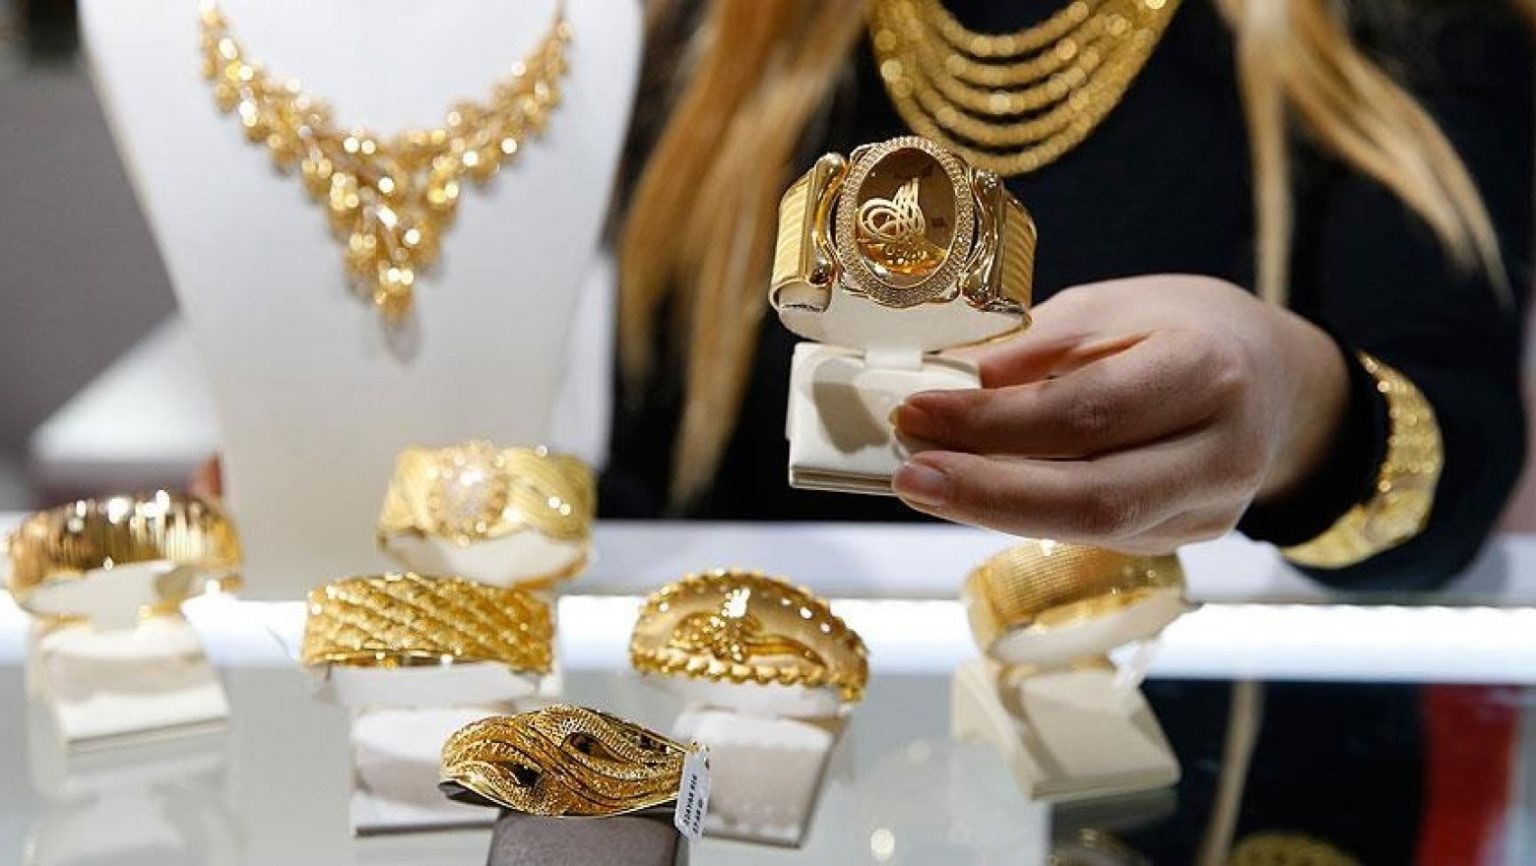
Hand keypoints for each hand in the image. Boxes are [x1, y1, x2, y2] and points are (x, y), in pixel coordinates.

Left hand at [890, 275, 1349, 552]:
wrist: (1275, 378)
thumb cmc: (1180, 328)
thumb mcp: (1110, 309)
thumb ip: (1033, 349)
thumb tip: (942, 381)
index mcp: (1208, 370)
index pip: (1088, 412)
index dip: (993, 422)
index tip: (915, 409)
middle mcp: (1221, 453)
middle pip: (1094, 498)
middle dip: (986, 492)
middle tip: (906, 474)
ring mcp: (1210, 510)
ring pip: (1091, 528)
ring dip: (993, 509)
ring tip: (922, 481)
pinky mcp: (1185, 538)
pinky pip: (1094, 534)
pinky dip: (1025, 514)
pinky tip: (974, 492)